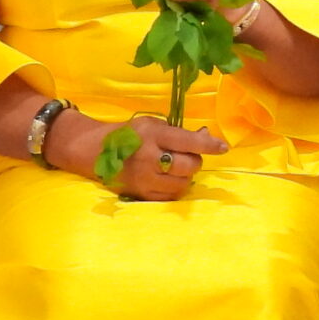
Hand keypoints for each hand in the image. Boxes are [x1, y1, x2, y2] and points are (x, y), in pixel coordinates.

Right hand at [55, 111, 226, 202]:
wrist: (94, 152)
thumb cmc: (129, 134)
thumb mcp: (152, 124)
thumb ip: (178, 132)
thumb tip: (206, 138)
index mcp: (153, 135)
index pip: (188, 142)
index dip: (209, 145)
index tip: (223, 147)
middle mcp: (149, 158)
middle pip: (189, 166)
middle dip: (195, 160)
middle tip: (187, 155)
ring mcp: (145, 179)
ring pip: (183, 183)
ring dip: (186, 175)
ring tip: (175, 167)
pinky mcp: (141, 194)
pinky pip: (172, 195)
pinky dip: (176, 186)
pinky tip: (168, 178)